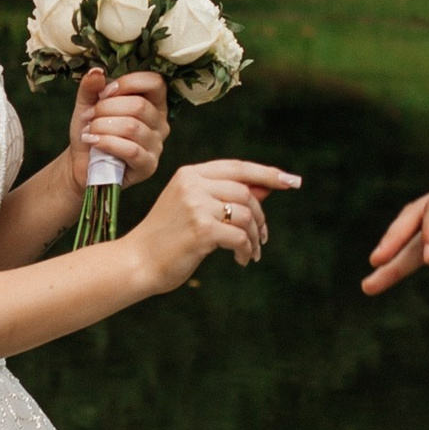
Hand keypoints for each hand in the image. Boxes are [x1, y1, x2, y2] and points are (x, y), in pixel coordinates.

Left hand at [69, 68, 166, 194]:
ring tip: (89, 130)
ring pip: (132, 127)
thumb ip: (91, 87)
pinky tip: (93, 141)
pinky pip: (131, 150)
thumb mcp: (88, 103)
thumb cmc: (92, 130)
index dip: (128, 83)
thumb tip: (96, 72)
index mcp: (153, 103)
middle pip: (139, 105)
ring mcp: (156, 145)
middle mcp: (160, 123)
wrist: (83, 163)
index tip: (104, 93)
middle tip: (89, 116)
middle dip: (106, 108)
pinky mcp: (148, 166)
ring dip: (103, 126)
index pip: (155, 82)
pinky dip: (107, 143)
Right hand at [126, 160, 301, 290]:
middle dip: (261, 217)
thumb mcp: (194, 209)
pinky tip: (241, 259)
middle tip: (263, 238)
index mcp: (190, 174)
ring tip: (251, 252)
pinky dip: (247, 250)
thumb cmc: (166, 238)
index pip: (238, 167)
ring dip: (256, 237)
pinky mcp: (202, 229)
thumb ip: (225, 196)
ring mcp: (196, 205)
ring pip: (246, 215)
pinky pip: (241, 237)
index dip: (267, 174)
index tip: (292, 181)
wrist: (136, 262)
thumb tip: (266, 188)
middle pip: (246, 193)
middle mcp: (193, 184)